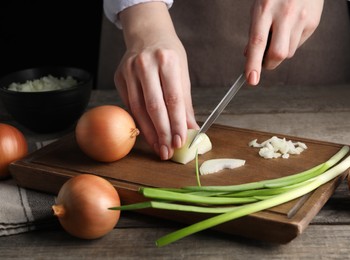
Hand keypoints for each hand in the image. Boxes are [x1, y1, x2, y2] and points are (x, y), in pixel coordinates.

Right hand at [115, 2, 197, 159]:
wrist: (146, 33)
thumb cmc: (168, 54)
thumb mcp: (182, 72)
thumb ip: (185, 101)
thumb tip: (191, 128)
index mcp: (167, 60)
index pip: (173, 99)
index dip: (176, 123)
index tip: (180, 141)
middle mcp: (145, 64)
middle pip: (154, 106)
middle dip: (162, 132)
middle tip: (167, 150)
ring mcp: (129, 70)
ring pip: (138, 109)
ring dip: (149, 132)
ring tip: (158, 147)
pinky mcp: (119, 77)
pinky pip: (129, 105)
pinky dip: (139, 121)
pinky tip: (147, 133)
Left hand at [245, 0, 323, 84]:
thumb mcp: (259, 6)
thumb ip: (255, 31)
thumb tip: (249, 55)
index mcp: (265, 8)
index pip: (257, 42)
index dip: (253, 64)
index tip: (251, 80)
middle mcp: (284, 14)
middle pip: (278, 53)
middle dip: (269, 64)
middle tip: (264, 62)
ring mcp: (301, 18)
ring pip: (289, 52)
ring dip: (281, 52)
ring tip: (279, 34)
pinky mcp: (313, 23)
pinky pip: (299, 44)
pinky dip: (291, 43)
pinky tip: (291, 28)